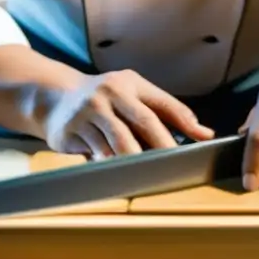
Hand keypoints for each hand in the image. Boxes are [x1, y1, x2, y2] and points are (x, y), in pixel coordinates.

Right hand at [42, 69, 214, 158]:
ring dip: (138, 161)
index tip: (203, 139)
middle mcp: (109, 93)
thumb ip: (166, 110)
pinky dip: (112, 166)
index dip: (184, 121)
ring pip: (119, 143)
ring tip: (154, 175)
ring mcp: (88, 112)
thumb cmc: (104, 98)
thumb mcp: (132, 93)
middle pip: (143, 122)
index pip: (162, 103)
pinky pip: (97, 154)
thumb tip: (203, 133)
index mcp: (129, 83)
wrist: (54, 96)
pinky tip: (123, 175)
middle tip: (180, 165)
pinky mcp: (71, 132)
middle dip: (164, 146)